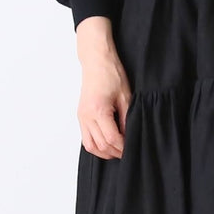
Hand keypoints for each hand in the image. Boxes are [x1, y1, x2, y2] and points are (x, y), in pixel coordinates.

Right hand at [75, 16, 130, 158]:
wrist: (96, 61)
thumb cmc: (111, 74)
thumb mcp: (126, 97)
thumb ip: (127, 119)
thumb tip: (129, 137)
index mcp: (98, 111)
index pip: (112, 139)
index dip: (123, 147)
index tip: (132, 149)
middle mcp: (87, 116)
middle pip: (101, 145)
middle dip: (115, 152)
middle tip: (128, 152)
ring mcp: (81, 117)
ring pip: (90, 146)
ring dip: (104, 152)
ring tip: (118, 151)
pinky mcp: (80, 116)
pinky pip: (85, 138)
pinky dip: (96, 146)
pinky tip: (107, 144)